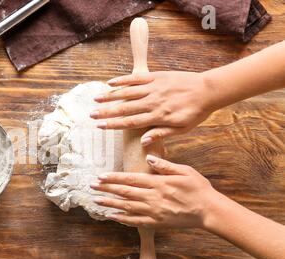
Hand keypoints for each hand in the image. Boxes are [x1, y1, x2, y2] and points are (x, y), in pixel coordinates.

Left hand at [90, 155, 220, 228]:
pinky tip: (112, 216)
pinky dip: (123, 219)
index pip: (131, 179)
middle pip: (125, 192)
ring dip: (110, 204)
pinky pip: (136, 221)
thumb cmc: (198, 188)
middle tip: (92, 186)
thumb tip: (150, 158)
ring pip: (127, 207)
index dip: (114, 178)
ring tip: (96, 201)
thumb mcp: (185, 170)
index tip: (100, 176)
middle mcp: (153, 197)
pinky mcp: (157, 222)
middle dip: (107, 189)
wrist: (209, 211)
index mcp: (158, 183)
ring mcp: (154, 211)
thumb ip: (165, 165)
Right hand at [91, 71, 215, 145]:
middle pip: (124, 108)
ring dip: (110, 96)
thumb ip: (161, 134)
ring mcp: (153, 88)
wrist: (208, 90)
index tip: (100, 126)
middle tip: (91, 115)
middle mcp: (153, 102)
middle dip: (106, 112)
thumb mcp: (181, 129)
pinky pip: (136, 78)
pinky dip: (123, 80)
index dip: (113, 124)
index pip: (130, 122)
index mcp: (158, 116)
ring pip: (127, 92)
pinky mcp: (156, 76)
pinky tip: (110, 83)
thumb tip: (142, 141)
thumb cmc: (195, 112)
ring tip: (96, 99)